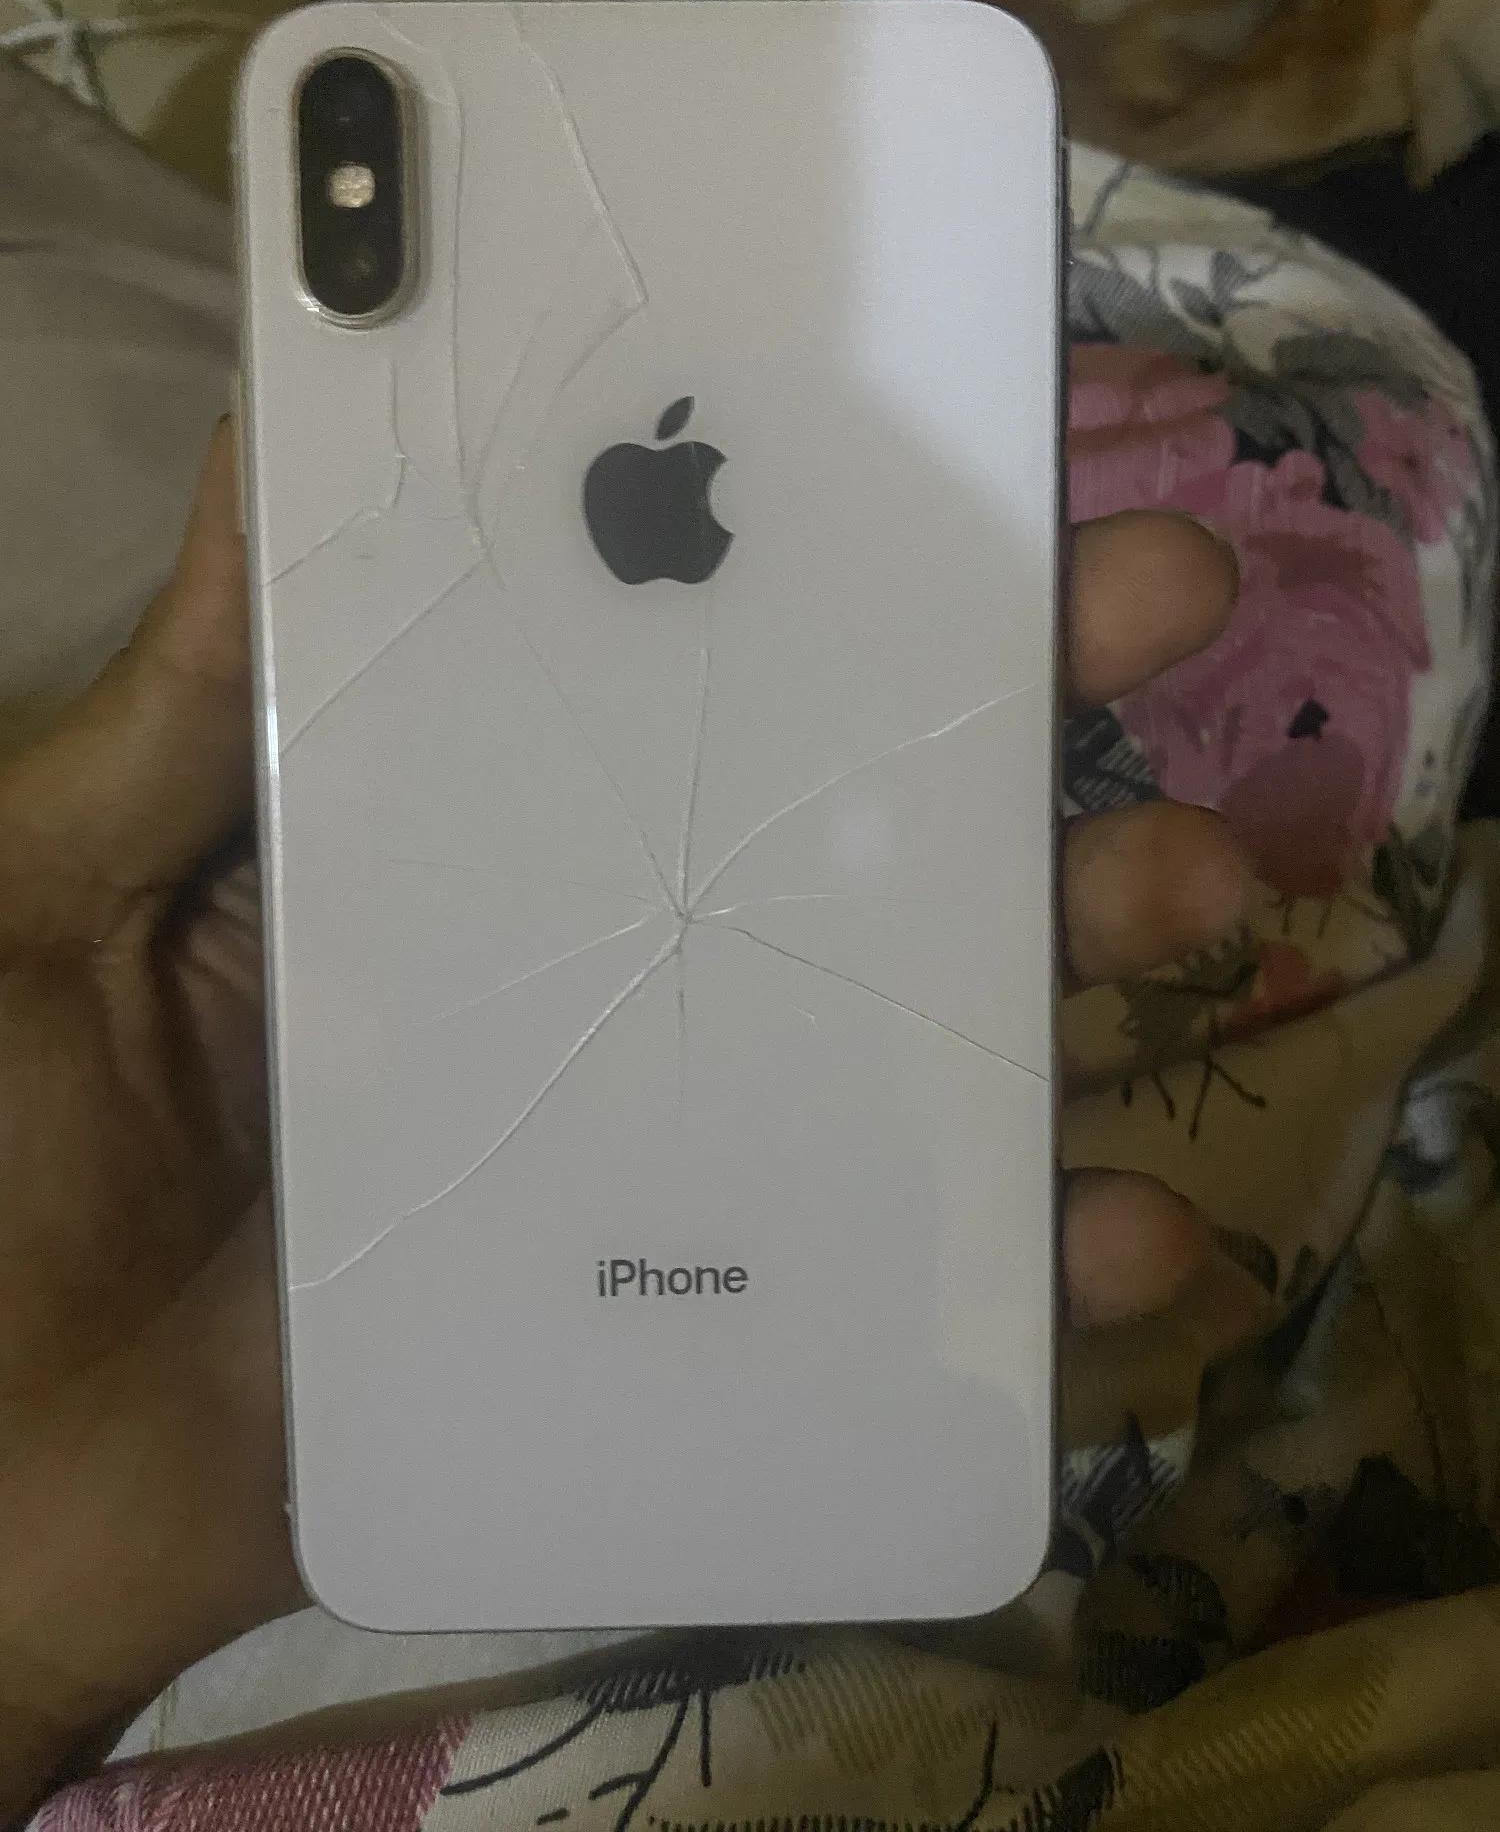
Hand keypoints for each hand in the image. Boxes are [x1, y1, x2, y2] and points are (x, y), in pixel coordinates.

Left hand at [0, 431, 1244, 1812]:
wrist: (9, 1490)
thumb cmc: (10, 1155)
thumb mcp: (57, 884)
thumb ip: (179, 691)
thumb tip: (268, 408)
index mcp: (483, 828)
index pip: (687, 655)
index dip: (831, 537)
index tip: (965, 425)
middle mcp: (617, 954)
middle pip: (856, 810)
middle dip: (1026, 693)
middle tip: (1154, 588)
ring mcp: (681, 1133)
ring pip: (936, 1019)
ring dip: (1089, 939)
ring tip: (1185, 887)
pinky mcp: (709, 1316)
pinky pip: (916, 1284)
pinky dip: (1041, 1263)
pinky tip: (1122, 1225)